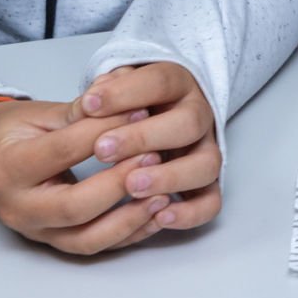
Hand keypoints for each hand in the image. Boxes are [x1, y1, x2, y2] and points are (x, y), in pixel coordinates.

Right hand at [0, 99, 169, 253]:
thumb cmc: (15, 132)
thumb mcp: (40, 113)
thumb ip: (81, 112)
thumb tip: (125, 105)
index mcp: (8, 166)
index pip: (63, 151)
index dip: (105, 132)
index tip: (141, 113)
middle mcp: (18, 208)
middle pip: (75, 206)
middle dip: (120, 182)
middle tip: (155, 157)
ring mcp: (36, 232)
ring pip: (87, 238)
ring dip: (130, 218)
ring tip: (165, 193)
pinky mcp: (54, 243)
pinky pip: (95, 247)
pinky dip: (129, 234)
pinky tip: (156, 215)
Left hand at [73, 63, 222, 234]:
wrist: (160, 111)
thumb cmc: (130, 100)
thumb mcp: (114, 86)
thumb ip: (100, 94)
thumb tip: (87, 107)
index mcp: (178, 84)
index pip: (160, 81)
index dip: (125, 93)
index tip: (89, 105)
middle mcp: (199, 115)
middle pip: (189, 123)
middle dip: (144, 138)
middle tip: (103, 150)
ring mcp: (205, 150)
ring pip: (207, 165)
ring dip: (169, 177)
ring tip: (131, 185)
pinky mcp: (205, 183)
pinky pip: (211, 202)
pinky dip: (190, 213)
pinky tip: (159, 216)